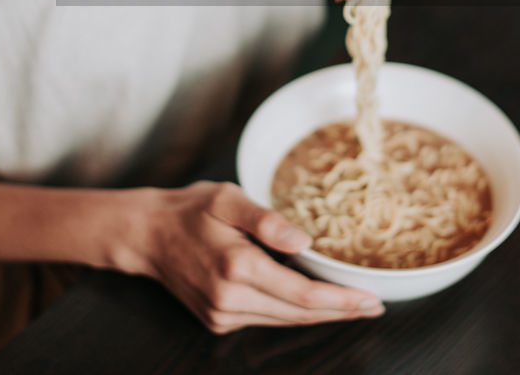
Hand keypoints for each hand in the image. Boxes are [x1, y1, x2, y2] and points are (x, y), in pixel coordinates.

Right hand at [132, 181, 383, 332]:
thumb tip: (304, 242)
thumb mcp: (228, 199)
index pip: (303, 295)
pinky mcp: (218, 321)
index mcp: (237, 267)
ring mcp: (222, 315)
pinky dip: (290, 309)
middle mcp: (229, 299)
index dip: (341, 301)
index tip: (371, 300)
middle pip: (299, 314)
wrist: (147, 235)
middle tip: (373, 306)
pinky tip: (307, 298)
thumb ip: (267, 220)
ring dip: (317, 313)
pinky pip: (265, 318)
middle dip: (339, 311)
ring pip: (283, 320)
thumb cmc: (190, 210)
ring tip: (349, 302)